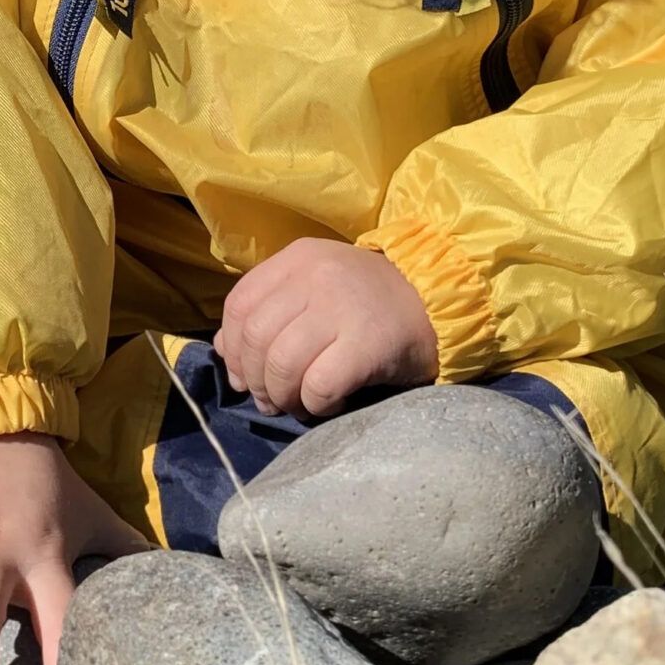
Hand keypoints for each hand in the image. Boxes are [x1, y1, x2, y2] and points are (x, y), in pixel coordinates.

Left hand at [214, 240, 437, 417]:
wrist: (441, 302)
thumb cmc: (372, 302)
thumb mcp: (316, 291)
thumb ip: (269, 311)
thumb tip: (224, 349)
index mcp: (298, 259)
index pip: (239, 305)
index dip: (234, 348)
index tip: (245, 376)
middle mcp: (316, 276)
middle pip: (256, 338)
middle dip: (255, 380)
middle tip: (272, 399)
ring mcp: (342, 308)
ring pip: (281, 364)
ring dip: (282, 396)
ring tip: (298, 404)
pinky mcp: (367, 344)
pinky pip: (319, 386)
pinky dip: (316, 405)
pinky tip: (330, 404)